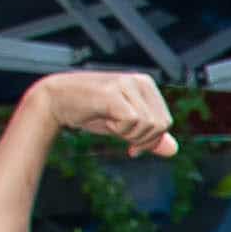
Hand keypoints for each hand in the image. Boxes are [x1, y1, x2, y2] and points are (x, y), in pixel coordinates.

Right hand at [32, 68, 179, 158]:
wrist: (57, 101)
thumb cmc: (91, 112)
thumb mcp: (125, 128)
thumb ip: (149, 136)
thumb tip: (173, 150)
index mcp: (147, 85)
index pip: (165, 123)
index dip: (150, 141)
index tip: (132, 145)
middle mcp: (141, 81)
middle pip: (161, 125)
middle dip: (141, 139)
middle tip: (118, 132)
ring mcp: (128, 84)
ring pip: (148, 125)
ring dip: (127, 133)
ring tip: (110, 122)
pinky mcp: (115, 92)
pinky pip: (133, 121)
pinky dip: (120, 129)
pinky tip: (106, 120)